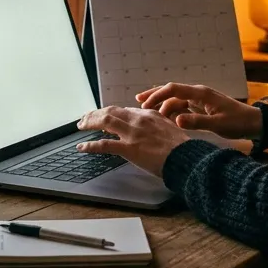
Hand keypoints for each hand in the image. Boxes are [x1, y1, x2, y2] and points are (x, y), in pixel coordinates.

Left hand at [76, 106, 192, 176]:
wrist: (187, 158)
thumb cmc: (181, 148)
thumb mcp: (169, 129)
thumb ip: (156, 126)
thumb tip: (148, 131)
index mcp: (148, 114)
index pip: (123, 110)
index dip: (109, 112)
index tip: (103, 116)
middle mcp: (138, 120)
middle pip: (110, 111)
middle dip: (94, 114)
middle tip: (85, 118)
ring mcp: (133, 134)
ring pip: (104, 121)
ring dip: (89, 122)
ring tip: (80, 126)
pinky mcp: (129, 149)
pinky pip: (104, 145)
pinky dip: (90, 146)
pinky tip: (82, 148)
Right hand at [136, 83, 263, 139]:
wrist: (253, 123)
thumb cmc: (237, 123)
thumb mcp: (217, 125)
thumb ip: (196, 122)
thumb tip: (176, 120)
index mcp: (201, 94)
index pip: (174, 89)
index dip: (157, 95)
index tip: (144, 104)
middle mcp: (198, 93)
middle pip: (171, 90)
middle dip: (154, 95)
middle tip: (137, 102)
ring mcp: (199, 99)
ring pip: (175, 99)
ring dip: (162, 104)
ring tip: (147, 113)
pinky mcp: (201, 107)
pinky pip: (182, 106)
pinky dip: (171, 110)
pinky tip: (163, 118)